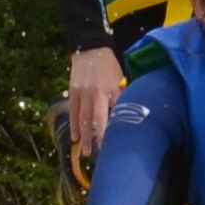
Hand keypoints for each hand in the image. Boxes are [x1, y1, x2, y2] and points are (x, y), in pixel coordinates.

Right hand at [65, 48, 124, 172]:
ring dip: (84, 136)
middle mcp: (95, 93)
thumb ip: (123, 96)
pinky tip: (75, 137)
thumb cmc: (109, 66)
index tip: (115, 144)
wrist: (90, 49)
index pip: (112, 114)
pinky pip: (73, 112)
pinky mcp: (73, 92)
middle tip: (99, 155)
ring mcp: (82, 93)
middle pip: (96, 120)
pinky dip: (74, 125)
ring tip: (85, 152)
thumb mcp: (120, 79)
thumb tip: (132, 114)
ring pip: (82, 119)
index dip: (112, 130)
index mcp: (110, 90)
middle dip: (97, 138)